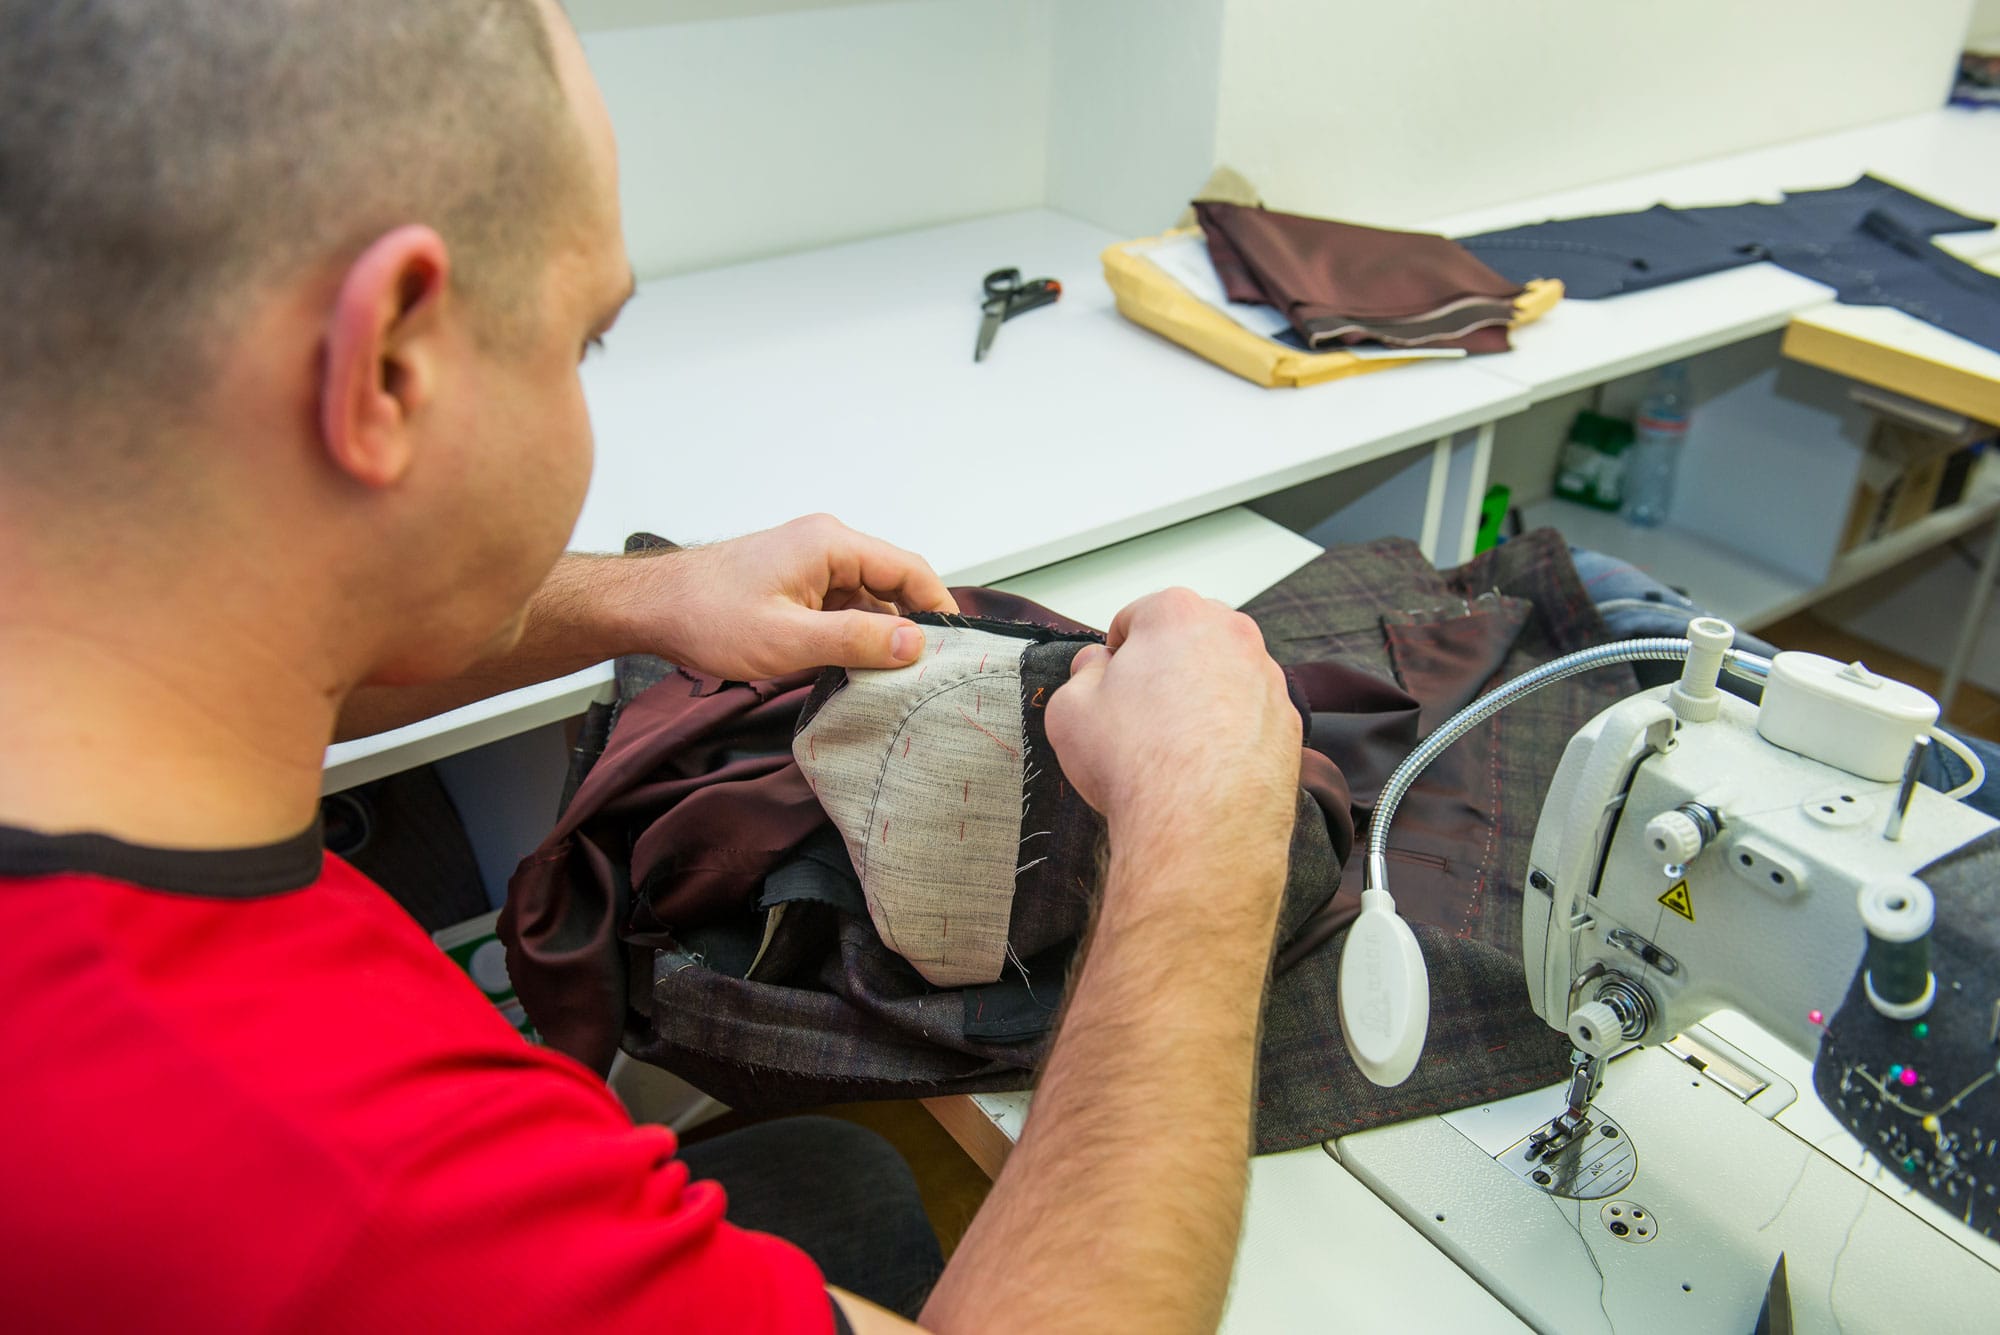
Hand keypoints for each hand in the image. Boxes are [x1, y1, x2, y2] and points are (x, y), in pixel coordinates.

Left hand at [622, 514, 958, 679]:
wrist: (652, 608)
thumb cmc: (707, 616)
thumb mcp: (789, 640)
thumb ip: (856, 641)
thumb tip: (915, 645)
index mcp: (831, 543)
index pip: (909, 569)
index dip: (938, 609)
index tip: (957, 648)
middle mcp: (826, 545)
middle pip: (892, 583)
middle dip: (909, 627)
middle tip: (926, 673)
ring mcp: (811, 563)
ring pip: (868, 600)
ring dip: (877, 636)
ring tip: (889, 679)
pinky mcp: (797, 584)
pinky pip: (842, 608)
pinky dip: (852, 636)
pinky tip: (852, 669)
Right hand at [1045, 587, 1300, 854]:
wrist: (1199, 831)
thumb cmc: (1136, 764)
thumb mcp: (1071, 709)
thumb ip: (1082, 673)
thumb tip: (1096, 667)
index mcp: (1178, 614)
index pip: (1136, 617)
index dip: (1116, 654)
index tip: (1111, 685)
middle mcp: (1232, 635)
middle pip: (1187, 639)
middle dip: (1164, 668)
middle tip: (1140, 715)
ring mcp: (1268, 679)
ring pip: (1222, 677)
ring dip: (1199, 698)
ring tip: (1173, 748)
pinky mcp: (1288, 723)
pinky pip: (1249, 715)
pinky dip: (1230, 731)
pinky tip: (1205, 766)